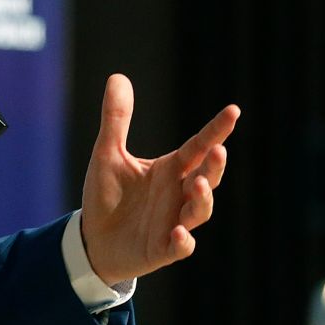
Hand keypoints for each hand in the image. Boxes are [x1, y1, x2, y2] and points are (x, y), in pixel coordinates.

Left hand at [79, 74, 239, 285]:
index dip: (216, 130)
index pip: (198, 146)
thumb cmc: (107, 195)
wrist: (91, 239)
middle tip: (218, 151)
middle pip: (207, 178)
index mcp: (171, 169)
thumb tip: (118, 76)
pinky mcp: (162, 249)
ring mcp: (174, 222)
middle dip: (214, 167)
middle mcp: (178, 194)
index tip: (233, 110)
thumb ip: (116, 119)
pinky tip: (178, 233)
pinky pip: (180, 247)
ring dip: (203, 200)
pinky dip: (182, 241)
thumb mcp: (107, 154)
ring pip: (199, 211)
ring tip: (199, 186)